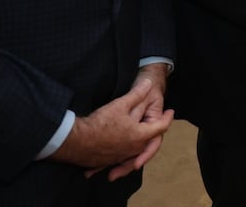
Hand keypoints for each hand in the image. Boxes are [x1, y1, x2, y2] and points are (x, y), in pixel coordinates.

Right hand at [51, 77, 174, 172]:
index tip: (170, 111)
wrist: (75, 141)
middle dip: (155, 130)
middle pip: (150, 140)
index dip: (167, 118)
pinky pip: (120, 158)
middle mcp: (133, 149)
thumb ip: (137, 94)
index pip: (161, 127)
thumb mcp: (120, 105)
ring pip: (136, 151)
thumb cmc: (99, 123)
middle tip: (159, 121)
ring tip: (142, 133)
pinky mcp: (108, 161)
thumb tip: (148, 83)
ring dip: (141, 143)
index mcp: (140, 135)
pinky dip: (124, 153)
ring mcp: (120, 157)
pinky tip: (121, 146)